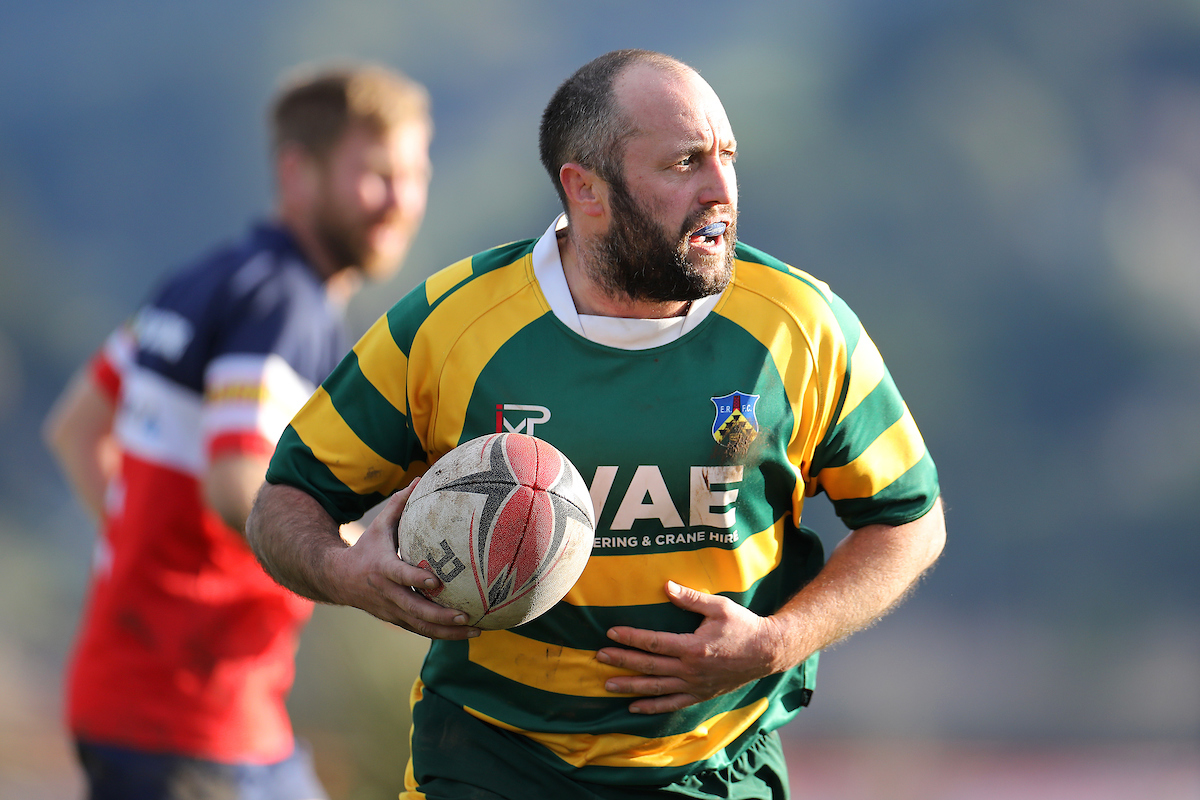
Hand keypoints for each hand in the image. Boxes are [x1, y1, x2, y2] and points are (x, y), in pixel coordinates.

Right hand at [329, 480, 479, 640]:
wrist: (337, 579)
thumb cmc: (365, 548)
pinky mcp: (396, 620)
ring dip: (447, 632)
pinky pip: (420, 630)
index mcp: (382, 569)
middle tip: (466, 616)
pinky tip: (465, 634)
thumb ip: (398, 504)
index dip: (416, 580)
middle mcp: (387, 593)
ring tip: (476, 632)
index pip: (400, 576)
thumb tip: (420, 478)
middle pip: (415, 610)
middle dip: (441, 616)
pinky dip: (442, 634)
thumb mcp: (378, 525)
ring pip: (420, 627)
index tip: (436, 581)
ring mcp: (391, 611)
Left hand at [596, 581, 782, 713]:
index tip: (611, 633)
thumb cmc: (743, 625)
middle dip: (622, 661)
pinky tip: (634, 708)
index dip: (631, 637)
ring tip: (607, 684)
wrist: (767, 652)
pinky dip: (652, 707)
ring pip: (657, 688)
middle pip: (649, 666)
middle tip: (599, 657)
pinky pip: (672, 704)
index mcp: (693, 647)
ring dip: (630, 687)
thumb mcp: (719, 607)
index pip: (654, 642)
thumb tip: (666, 587)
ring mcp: (695, 686)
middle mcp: (691, 670)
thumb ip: (690, 599)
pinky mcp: (700, 695)